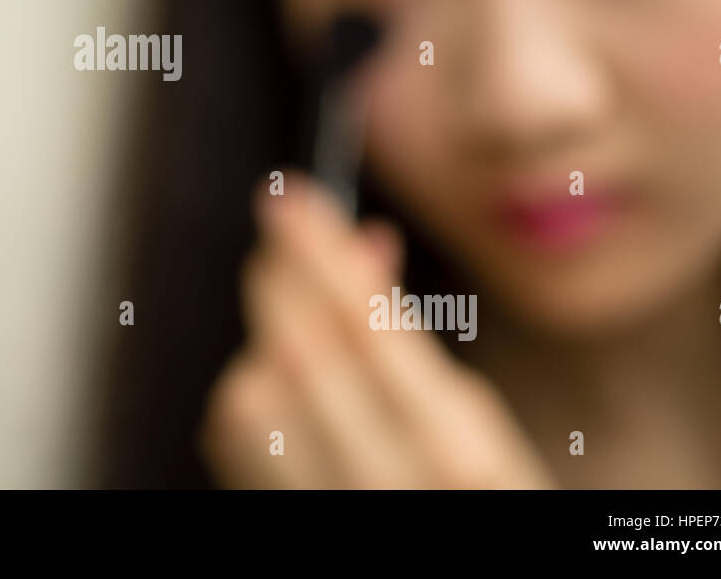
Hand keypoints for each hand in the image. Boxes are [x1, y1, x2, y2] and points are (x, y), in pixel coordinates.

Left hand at [199, 172, 553, 488]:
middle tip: (282, 227)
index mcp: (453, 453)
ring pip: (252, 395)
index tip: (291, 200)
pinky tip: (272, 370)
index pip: (365, 325)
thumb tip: (358, 251)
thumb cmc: (485, 505)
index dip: (318, 250)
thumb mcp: (479, 422)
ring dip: (263, 330)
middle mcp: (382, 485)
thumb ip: (409, 345)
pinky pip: (234, 444)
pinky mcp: (282, 520)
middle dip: (281, 274)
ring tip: (294, 303)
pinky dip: (245, 386)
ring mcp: (327, 509)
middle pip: (298, 350)